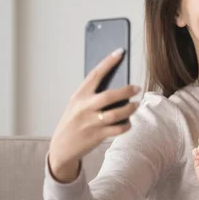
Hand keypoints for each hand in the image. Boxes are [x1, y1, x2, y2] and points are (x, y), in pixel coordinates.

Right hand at [48, 48, 140, 181]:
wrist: (61, 147)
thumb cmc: (74, 121)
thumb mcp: (77, 105)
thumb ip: (92, 95)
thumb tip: (118, 85)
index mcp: (79, 96)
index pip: (95, 75)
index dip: (108, 62)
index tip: (120, 52)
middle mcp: (84, 108)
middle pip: (108, 96)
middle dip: (125, 91)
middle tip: (137, 88)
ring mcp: (90, 123)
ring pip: (116, 114)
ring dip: (130, 109)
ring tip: (136, 105)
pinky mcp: (97, 136)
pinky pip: (117, 129)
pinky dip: (126, 125)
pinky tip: (128, 122)